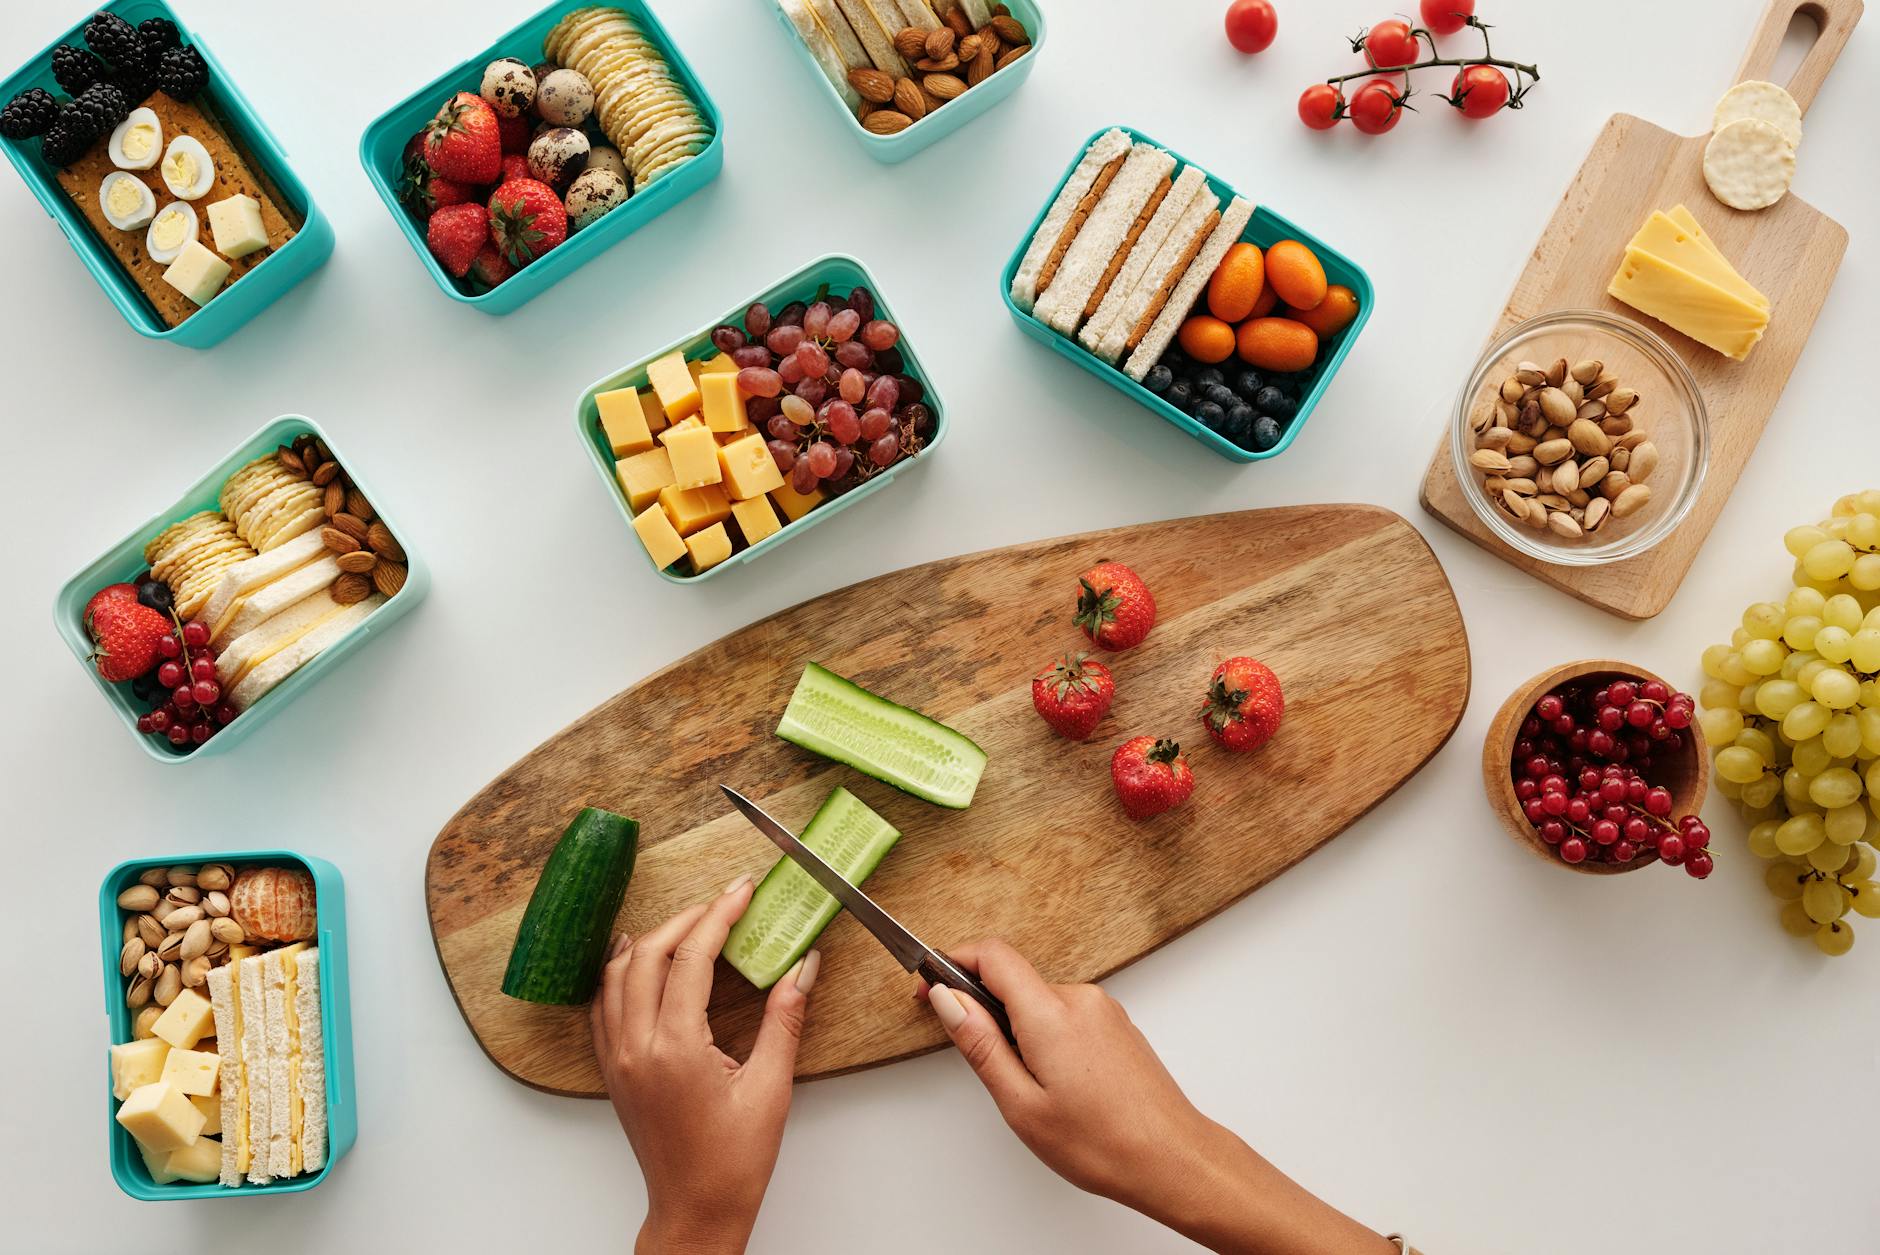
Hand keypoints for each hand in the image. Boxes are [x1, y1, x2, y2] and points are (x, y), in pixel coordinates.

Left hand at [589, 875, 817, 1254]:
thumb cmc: (733, 1163)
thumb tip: (803, 966)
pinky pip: (603, 1005)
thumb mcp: (771, 1087)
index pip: (692, 957)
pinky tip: (640, 962)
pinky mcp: (613, 1071)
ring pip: (617, 975)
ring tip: (686, 923)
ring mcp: (618, 1059)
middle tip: (722, 904)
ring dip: (650, 940)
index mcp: (676, 1048)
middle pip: (649, 955)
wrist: (696, 1210)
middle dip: (687, 919)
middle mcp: (637, 1048)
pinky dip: (621, 973)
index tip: (741, 892)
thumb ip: (785, 1019)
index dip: (719, 916)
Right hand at [924, 941, 1392, 1254]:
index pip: (991, 954)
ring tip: (1026, 1087)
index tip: (929, 985)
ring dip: (1017, 1027)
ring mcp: (1103, 1010)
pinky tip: (1054, 1082)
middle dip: (983, 1007)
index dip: (951, 962)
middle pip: (1014, 978)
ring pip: (1039, 1000)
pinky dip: (1045, 1035)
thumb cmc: (1104, 1143)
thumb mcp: (1021, 1103)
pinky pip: (1065, 1014)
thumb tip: (949, 1001)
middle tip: (973, 1053)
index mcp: (1051, 1014)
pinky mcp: (1116, 1025)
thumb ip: (980, 1044)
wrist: (1173, 1158)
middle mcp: (1080, 999)